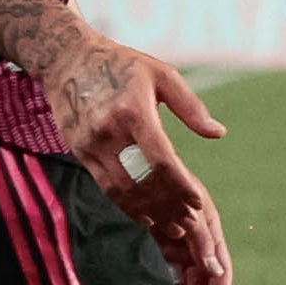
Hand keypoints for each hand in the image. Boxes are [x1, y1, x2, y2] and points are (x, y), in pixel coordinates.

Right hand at [30, 33, 232, 284]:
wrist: (67, 59)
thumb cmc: (123, 64)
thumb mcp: (163, 75)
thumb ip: (191, 108)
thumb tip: (218, 134)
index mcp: (133, 112)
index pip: (161, 161)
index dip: (180, 188)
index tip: (197, 205)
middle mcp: (108, 131)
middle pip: (140, 183)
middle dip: (166, 208)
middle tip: (187, 225)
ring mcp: (88, 144)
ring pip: (119, 190)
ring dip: (145, 211)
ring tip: (167, 225)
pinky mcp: (77, 151)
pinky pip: (104, 185)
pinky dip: (125, 203)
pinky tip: (143, 212)